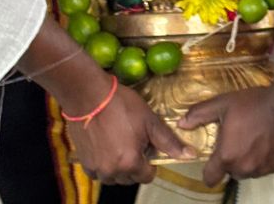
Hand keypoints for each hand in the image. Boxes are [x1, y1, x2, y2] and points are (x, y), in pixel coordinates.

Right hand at [66, 83, 194, 184]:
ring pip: (113, 177)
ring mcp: (96, 168)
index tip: (147, 147)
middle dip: (135, 165)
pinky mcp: (84, 162)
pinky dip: (103, 165)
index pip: (147, 176)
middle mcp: (112, 171)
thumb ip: (169, 142)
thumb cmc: (122, 105)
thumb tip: (190, 155)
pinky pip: (98, 172)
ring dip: (119, 166)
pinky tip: (106, 147)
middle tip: (134, 142)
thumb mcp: (150, 121)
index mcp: (130, 163)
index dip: (150, 163)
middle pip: (130, 178)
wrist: (89, 95)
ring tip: (119, 144)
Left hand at [179, 87, 273, 186]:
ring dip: (252, 158)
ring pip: (253, 170)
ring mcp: (265, 169)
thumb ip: (200, 114)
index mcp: (227, 156)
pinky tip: (273, 138)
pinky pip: (271, 165)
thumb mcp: (224, 103)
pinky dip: (270, 156)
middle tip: (241, 138)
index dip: (210, 170)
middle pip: (233, 172)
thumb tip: (182, 123)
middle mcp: (245, 168)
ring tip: (259, 136)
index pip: (210, 178)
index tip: (214, 160)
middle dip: (234, 159)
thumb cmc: (255, 103)